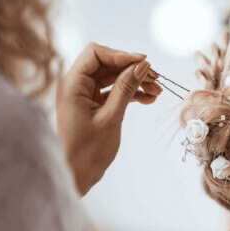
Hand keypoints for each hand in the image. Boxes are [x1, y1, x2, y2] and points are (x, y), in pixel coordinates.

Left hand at [56, 43, 161, 195]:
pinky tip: (149, 99)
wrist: (76, 176)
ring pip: (113, 77)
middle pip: (107, 64)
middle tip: (156, 79)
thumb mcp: (111, 117)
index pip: (95, 53)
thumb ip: (126, 88)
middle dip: (133, 69)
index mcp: (72, 84)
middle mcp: (76, 85)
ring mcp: (85, 94)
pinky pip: (114, 91)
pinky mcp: (93, 104)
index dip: (121, 55)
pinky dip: (130, 93)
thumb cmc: (87, 151)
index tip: (144, 63)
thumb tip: (142, 65)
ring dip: (135, 82)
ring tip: (157, 91)